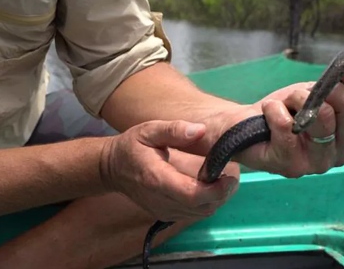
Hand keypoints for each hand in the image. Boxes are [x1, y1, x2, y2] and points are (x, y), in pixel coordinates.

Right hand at [99, 120, 238, 221]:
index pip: (191, 194)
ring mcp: (163, 210)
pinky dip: (206, 203)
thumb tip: (200, 130)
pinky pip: (193, 214)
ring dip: (215, 199)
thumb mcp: (149, 130)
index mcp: (156, 178)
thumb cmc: (132, 146)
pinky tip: (208, 187)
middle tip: (231, 176)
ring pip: (200, 213)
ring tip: (221, 180)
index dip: (215, 190)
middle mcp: (161, 200)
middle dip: (221, 194)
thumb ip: (174, 130)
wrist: (112, 169)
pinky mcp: (165, 214)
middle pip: (200, 207)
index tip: (229, 176)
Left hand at [215, 67, 343, 177]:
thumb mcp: (317, 93)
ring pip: (323, 114)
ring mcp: (318, 164)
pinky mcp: (291, 166)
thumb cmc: (284, 111)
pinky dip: (273, 108)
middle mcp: (342, 154)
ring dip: (298, 97)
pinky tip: (268, 112)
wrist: (243, 128)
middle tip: (307, 91)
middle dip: (329, 86)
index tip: (342, 70)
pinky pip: (287, 124)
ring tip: (285, 103)